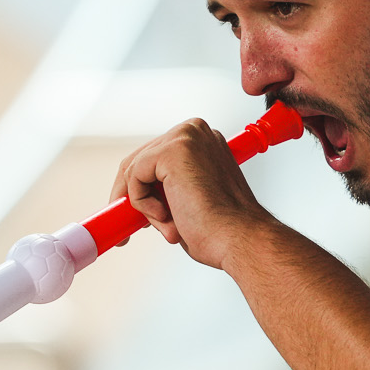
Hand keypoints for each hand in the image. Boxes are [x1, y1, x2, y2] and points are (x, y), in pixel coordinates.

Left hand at [110, 118, 275, 269]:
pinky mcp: (172, 149)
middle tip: (133, 225)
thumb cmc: (221, 227)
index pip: (155, 157)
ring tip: (168, 225)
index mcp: (202, 141)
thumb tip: (140, 193)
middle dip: (131, 194)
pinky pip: (134, 175)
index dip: (142, 186)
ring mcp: (184, 137)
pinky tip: (167, 215)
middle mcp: (195, 132)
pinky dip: (141, 202)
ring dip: (142, 204)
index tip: (136, 212)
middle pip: (140, 159)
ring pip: (134, 168)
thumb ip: (168, 187)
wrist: (238, 238)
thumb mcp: (188, 198)